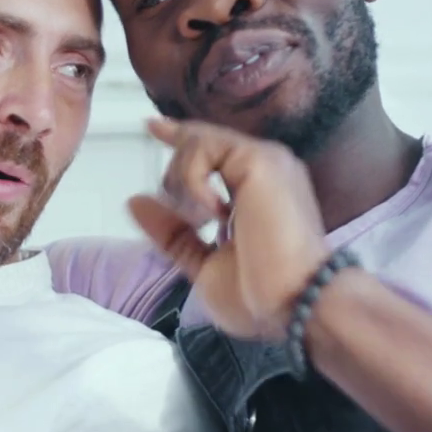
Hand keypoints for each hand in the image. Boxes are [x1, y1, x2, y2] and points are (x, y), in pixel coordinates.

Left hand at [129, 118, 330, 341]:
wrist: (295, 305)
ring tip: (204, 221)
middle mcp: (262, 170)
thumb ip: (173, 233)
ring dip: (184, 184)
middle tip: (195, 222)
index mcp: (254, 191)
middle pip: (198, 144)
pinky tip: (211, 213)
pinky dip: (192, 181)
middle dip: (177, 182)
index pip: (213, 151)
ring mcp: (264, 161)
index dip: (181, 136)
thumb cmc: (261, 297)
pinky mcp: (260, 160)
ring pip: (196, 142)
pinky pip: (202, 148)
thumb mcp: (203, 264)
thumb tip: (135, 201)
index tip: (152, 126)